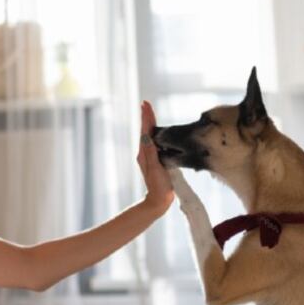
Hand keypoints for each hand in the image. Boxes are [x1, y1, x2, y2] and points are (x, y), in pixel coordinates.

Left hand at [136, 100, 173, 214]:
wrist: (158, 200)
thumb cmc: (158, 186)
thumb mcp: (155, 168)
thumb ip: (151, 152)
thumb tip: (146, 136)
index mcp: (145, 153)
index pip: (145, 131)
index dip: (146, 117)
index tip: (145, 105)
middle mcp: (145, 153)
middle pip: (146, 131)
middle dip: (147, 117)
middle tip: (145, 104)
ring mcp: (150, 157)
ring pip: (149, 136)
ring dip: (149, 123)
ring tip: (149, 112)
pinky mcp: (156, 161)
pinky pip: (155, 143)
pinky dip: (155, 134)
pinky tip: (157, 132)